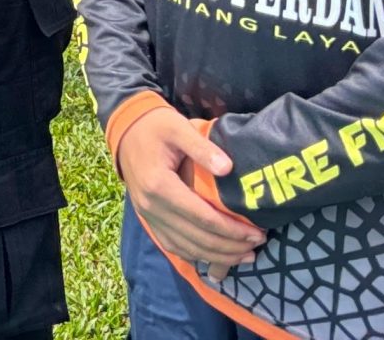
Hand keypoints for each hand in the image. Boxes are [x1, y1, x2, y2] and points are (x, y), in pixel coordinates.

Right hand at [115, 108, 264, 279]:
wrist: (127, 130)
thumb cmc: (156, 127)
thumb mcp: (178, 128)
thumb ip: (202, 148)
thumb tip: (228, 169)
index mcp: (160, 185)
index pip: (203, 218)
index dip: (232, 230)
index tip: (257, 233)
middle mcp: (152, 207)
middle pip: (197, 239)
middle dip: (230, 247)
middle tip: (257, 246)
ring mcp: (148, 216)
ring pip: (186, 248)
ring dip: (217, 257)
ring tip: (243, 256)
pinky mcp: (148, 219)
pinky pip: (174, 246)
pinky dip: (197, 256)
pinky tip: (215, 257)